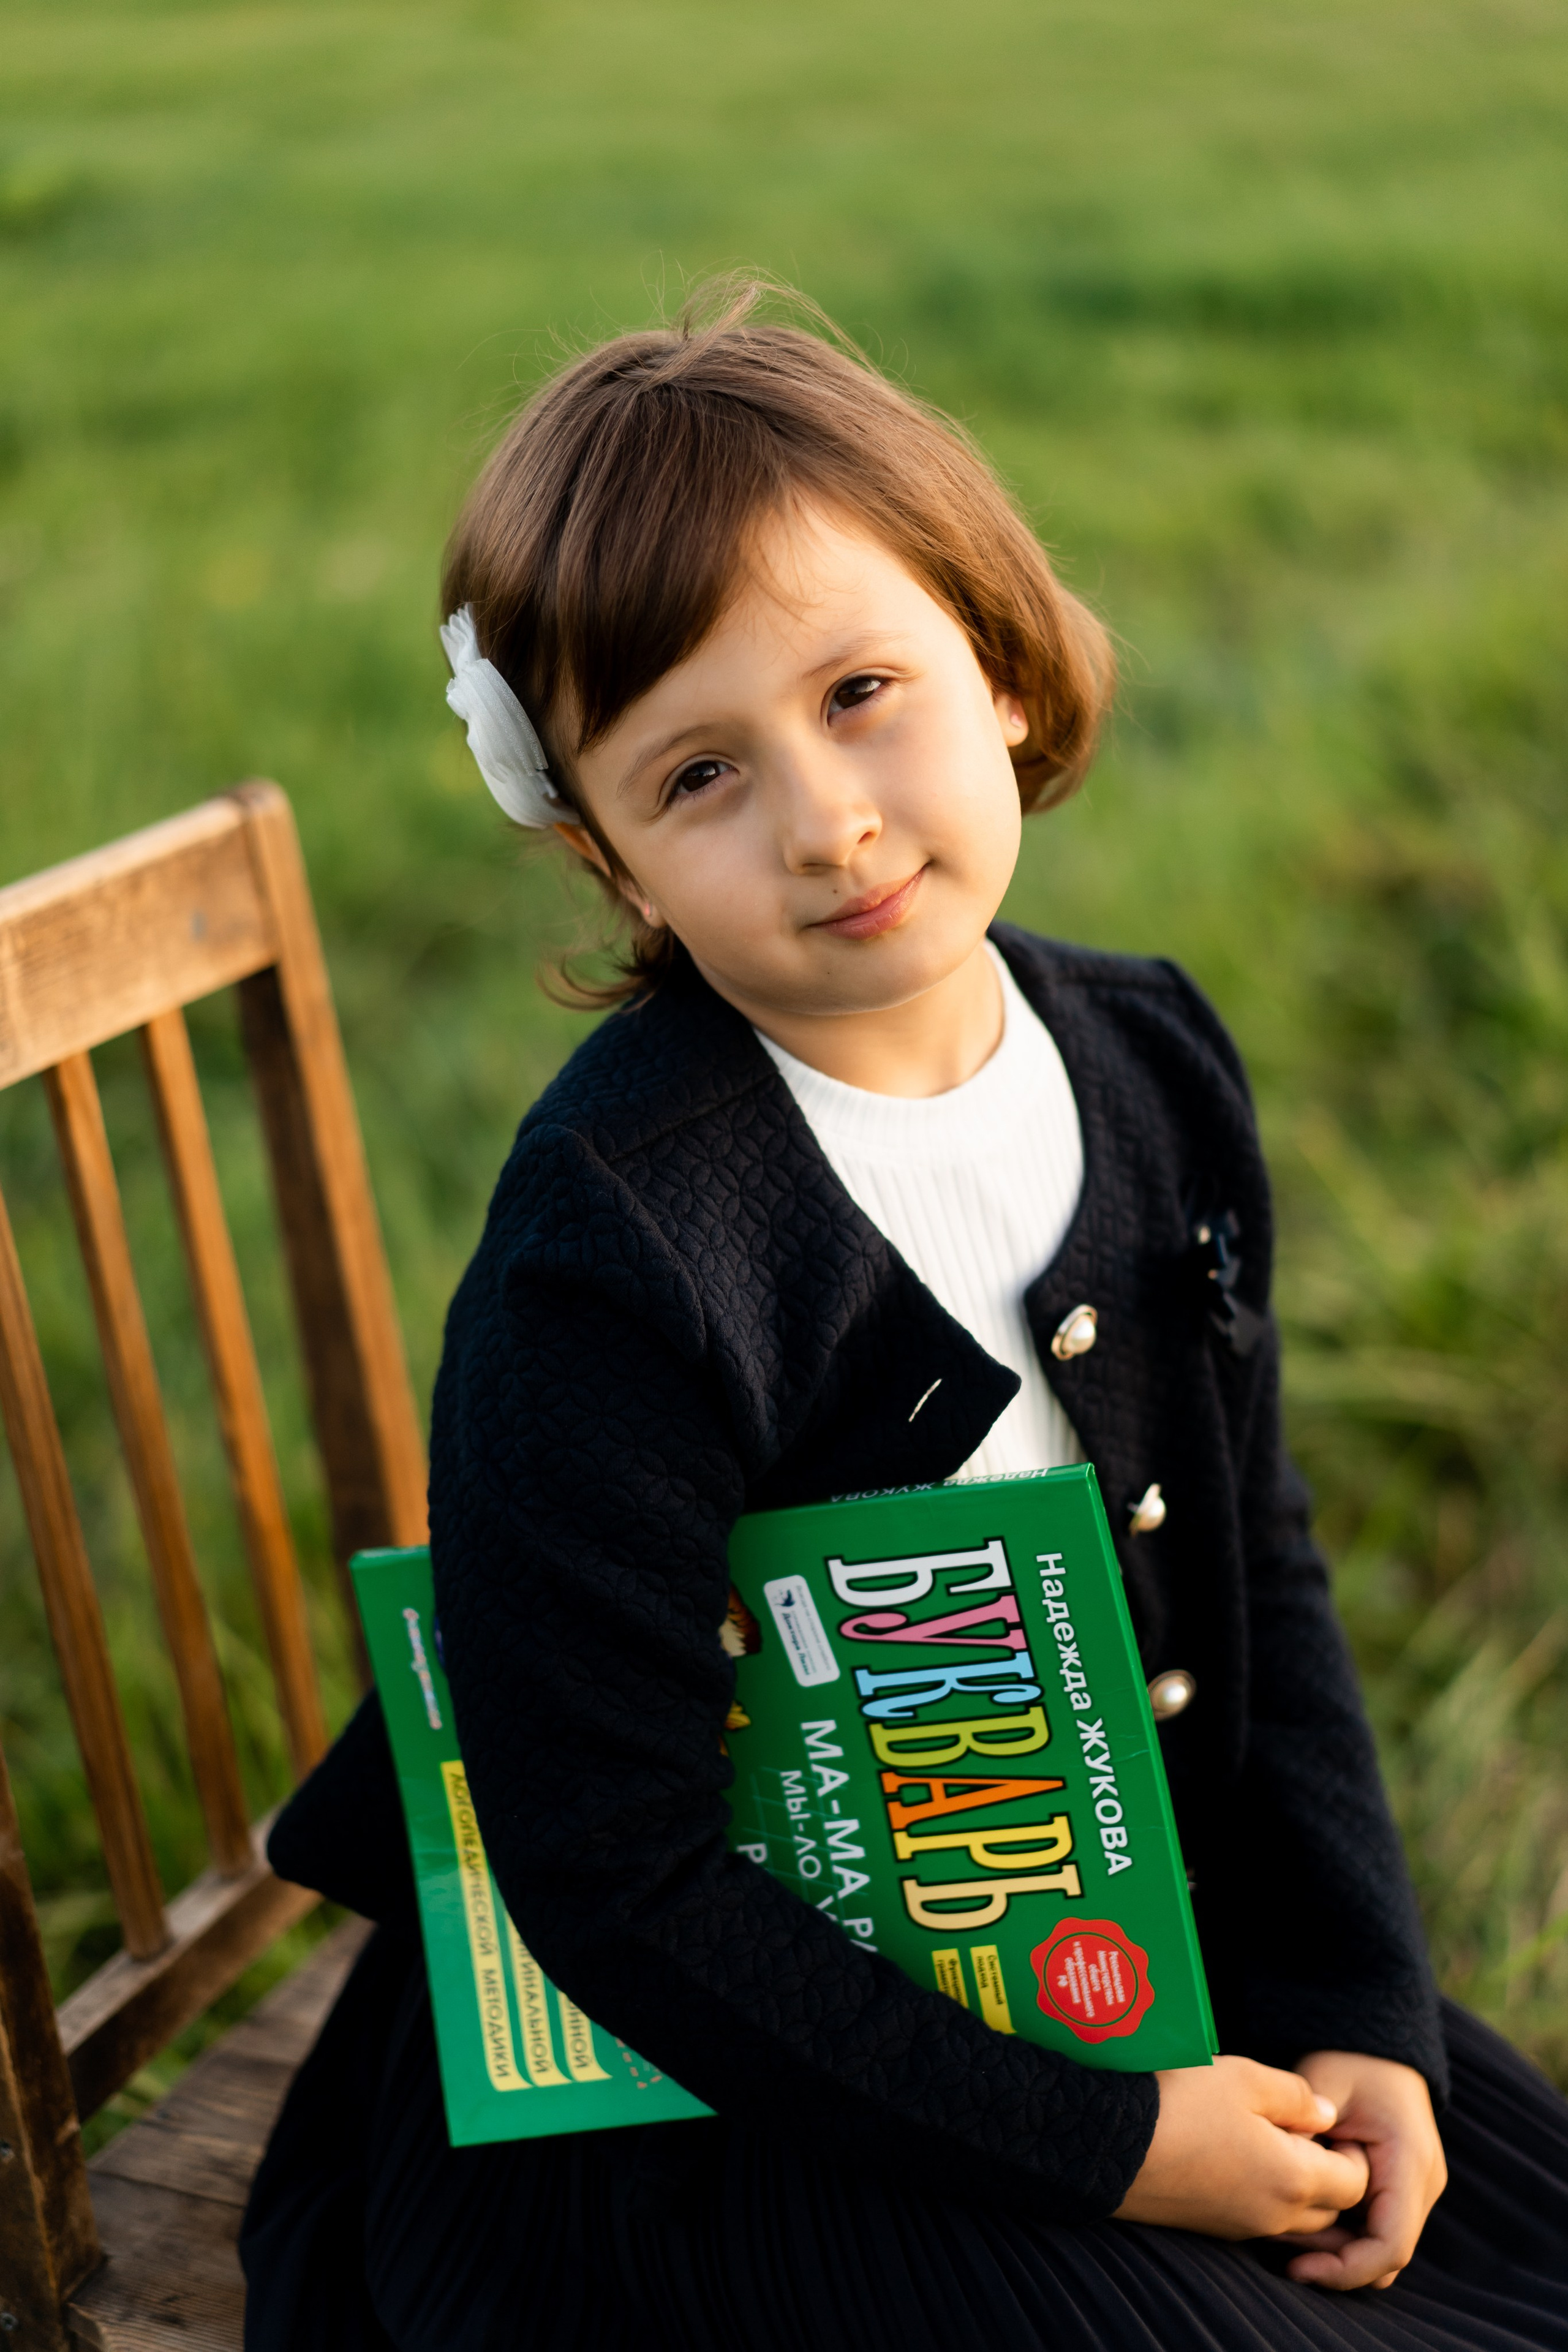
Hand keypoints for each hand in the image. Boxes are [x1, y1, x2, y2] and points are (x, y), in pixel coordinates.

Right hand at [1114, 2055, 1369, 2240]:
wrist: (1109, 2145)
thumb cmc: (1181, 2103)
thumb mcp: (1246, 2078)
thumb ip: (1298, 2096)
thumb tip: (1328, 2116)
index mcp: (1294, 2179)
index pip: (1356, 2184)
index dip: (1353, 2152)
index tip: (1328, 2120)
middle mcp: (1275, 2214)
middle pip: (1331, 2209)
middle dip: (1330, 2173)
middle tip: (1304, 2128)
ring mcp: (1241, 2227)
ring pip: (1295, 2218)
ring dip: (1298, 2186)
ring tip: (1270, 2138)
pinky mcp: (1212, 2227)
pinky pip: (1260, 2217)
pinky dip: (1265, 2193)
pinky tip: (1237, 2154)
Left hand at [1280, 2051, 1445, 2291]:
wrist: (1373, 2045)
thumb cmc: (1347, 2060)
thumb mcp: (1323, 2088)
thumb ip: (1309, 2133)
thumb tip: (1286, 2178)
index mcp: (1409, 2162)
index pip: (1390, 2245)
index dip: (1345, 2268)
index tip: (1298, 2268)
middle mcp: (1422, 2183)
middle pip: (1385, 2257)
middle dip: (1336, 2264)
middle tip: (1282, 2252)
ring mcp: (1416, 2189)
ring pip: (1381, 2250)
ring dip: (1338, 2252)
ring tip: (1287, 2233)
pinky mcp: (1400, 2189)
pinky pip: (1376, 2231)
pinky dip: (1343, 2235)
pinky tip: (1304, 2216)